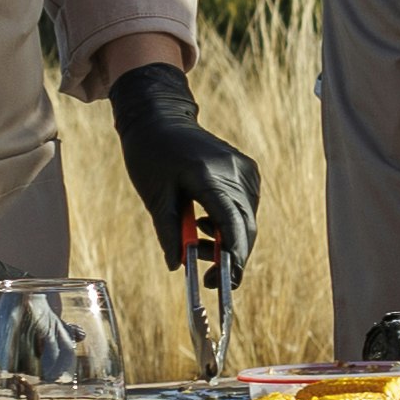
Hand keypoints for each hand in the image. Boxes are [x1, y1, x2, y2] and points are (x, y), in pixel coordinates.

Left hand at [107, 62, 260, 269]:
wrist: (160, 117)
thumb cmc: (151, 154)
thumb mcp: (155, 196)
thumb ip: (168, 232)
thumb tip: (178, 266)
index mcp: (211, 176)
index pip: (232, 225)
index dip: (232, 258)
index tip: (222, 282)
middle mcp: (236, 172)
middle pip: (245, 226)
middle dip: (230, 256)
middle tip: (205, 275)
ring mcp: (246, 169)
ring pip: (248, 219)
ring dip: (229, 240)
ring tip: (198, 242)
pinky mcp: (247, 170)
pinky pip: (246, 207)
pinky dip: (231, 223)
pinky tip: (206, 222)